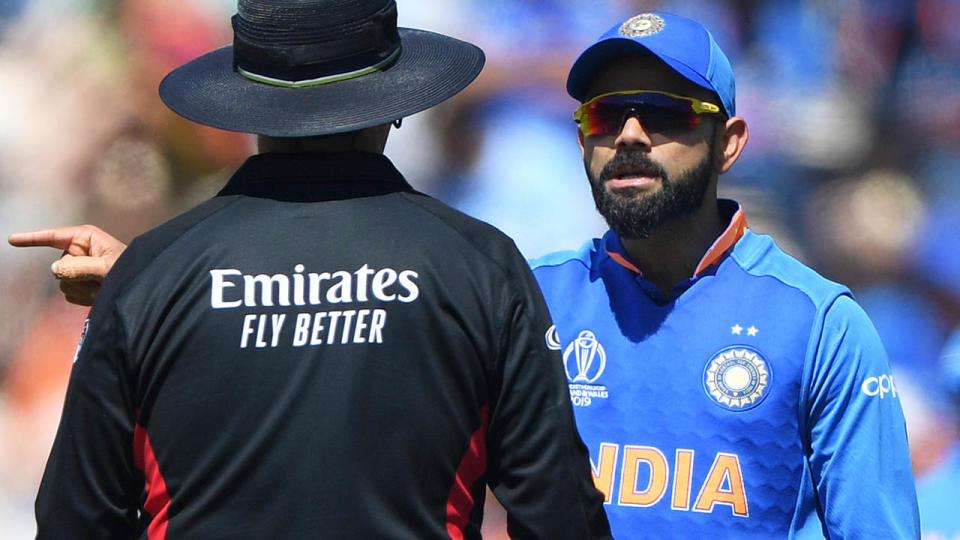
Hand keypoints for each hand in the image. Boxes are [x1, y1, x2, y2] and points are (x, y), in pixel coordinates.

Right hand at [8, 225, 126, 305]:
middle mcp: (80, 252)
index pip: (53, 237)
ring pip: (63, 283)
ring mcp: (78, 269)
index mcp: (86, 238)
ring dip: (83, 289)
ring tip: (104, 287)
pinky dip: (83, 297)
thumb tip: (55, 268)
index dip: (32, 239)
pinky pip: (69, 294)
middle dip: (77, 276)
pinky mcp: (80, 285)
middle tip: (101, 280)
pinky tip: (99, 294)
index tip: (11, 240)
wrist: (141, 292)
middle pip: (59, 266)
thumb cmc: (130, 272)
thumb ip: (81, 267)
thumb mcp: (108, 268)